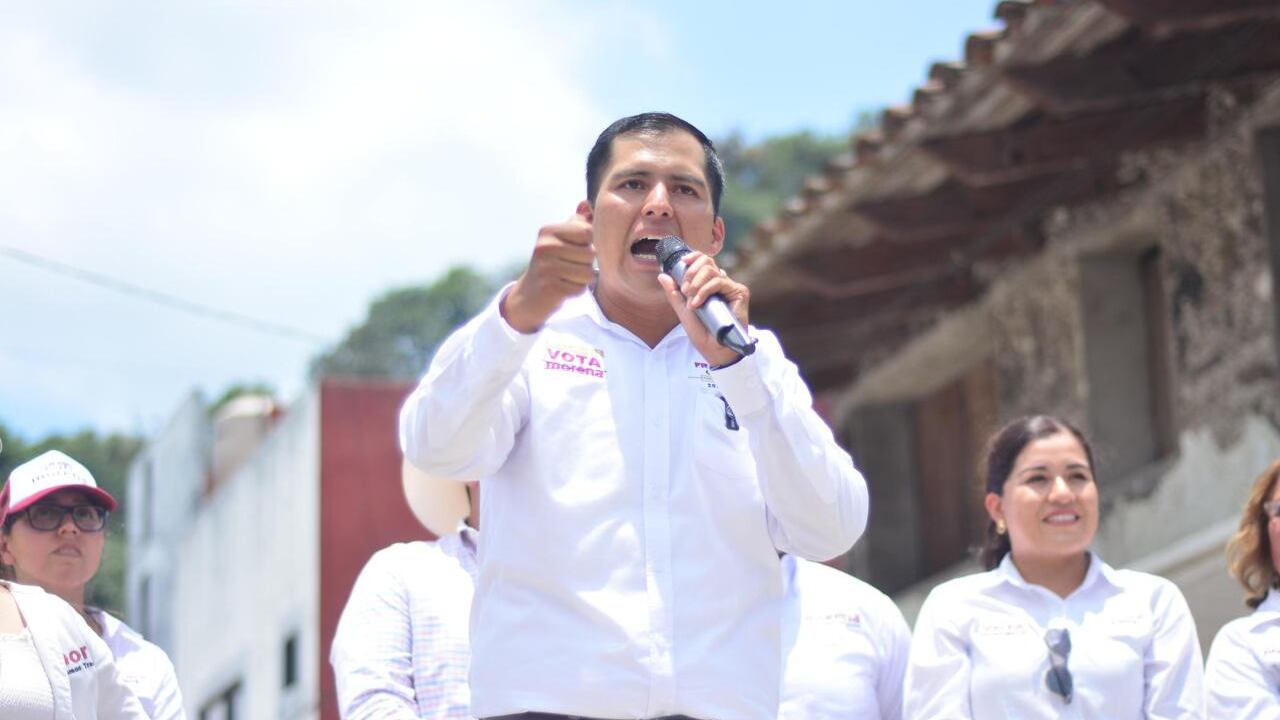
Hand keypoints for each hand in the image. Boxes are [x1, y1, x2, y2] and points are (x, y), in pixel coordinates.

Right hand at [502, 210, 594, 332]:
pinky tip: (562, 288)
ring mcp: (546, 268)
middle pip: (590, 253)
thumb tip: (585, 203)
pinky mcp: (550, 288)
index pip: (587, 232)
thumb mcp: (560, 239)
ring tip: (566, 278)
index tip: (573, 250)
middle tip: (568, 267)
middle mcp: (544, 247)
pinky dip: (576, 291)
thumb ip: (576, 222)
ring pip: (588, 273)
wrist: (529, 295)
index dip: (587, 243)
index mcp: (547, 231)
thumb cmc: (551, 263)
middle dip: (586, 263)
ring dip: (582, 279)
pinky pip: (580, 288)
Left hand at [657, 251, 749, 367]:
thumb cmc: (703, 334)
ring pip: (712, 270)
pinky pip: (719, 281)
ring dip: (697, 284)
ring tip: (691, 300)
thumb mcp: (684, 311)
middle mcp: (721, 283)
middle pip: (707, 262)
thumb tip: (662, 275)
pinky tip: (698, 303)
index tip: (682, 263)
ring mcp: (730, 287)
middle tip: (685, 290)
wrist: (715, 350)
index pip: (703, 262)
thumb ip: (674, 294)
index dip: (693, 257)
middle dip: (691, 273)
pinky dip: (705, 290)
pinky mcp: (739, 292)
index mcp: (709, 285)